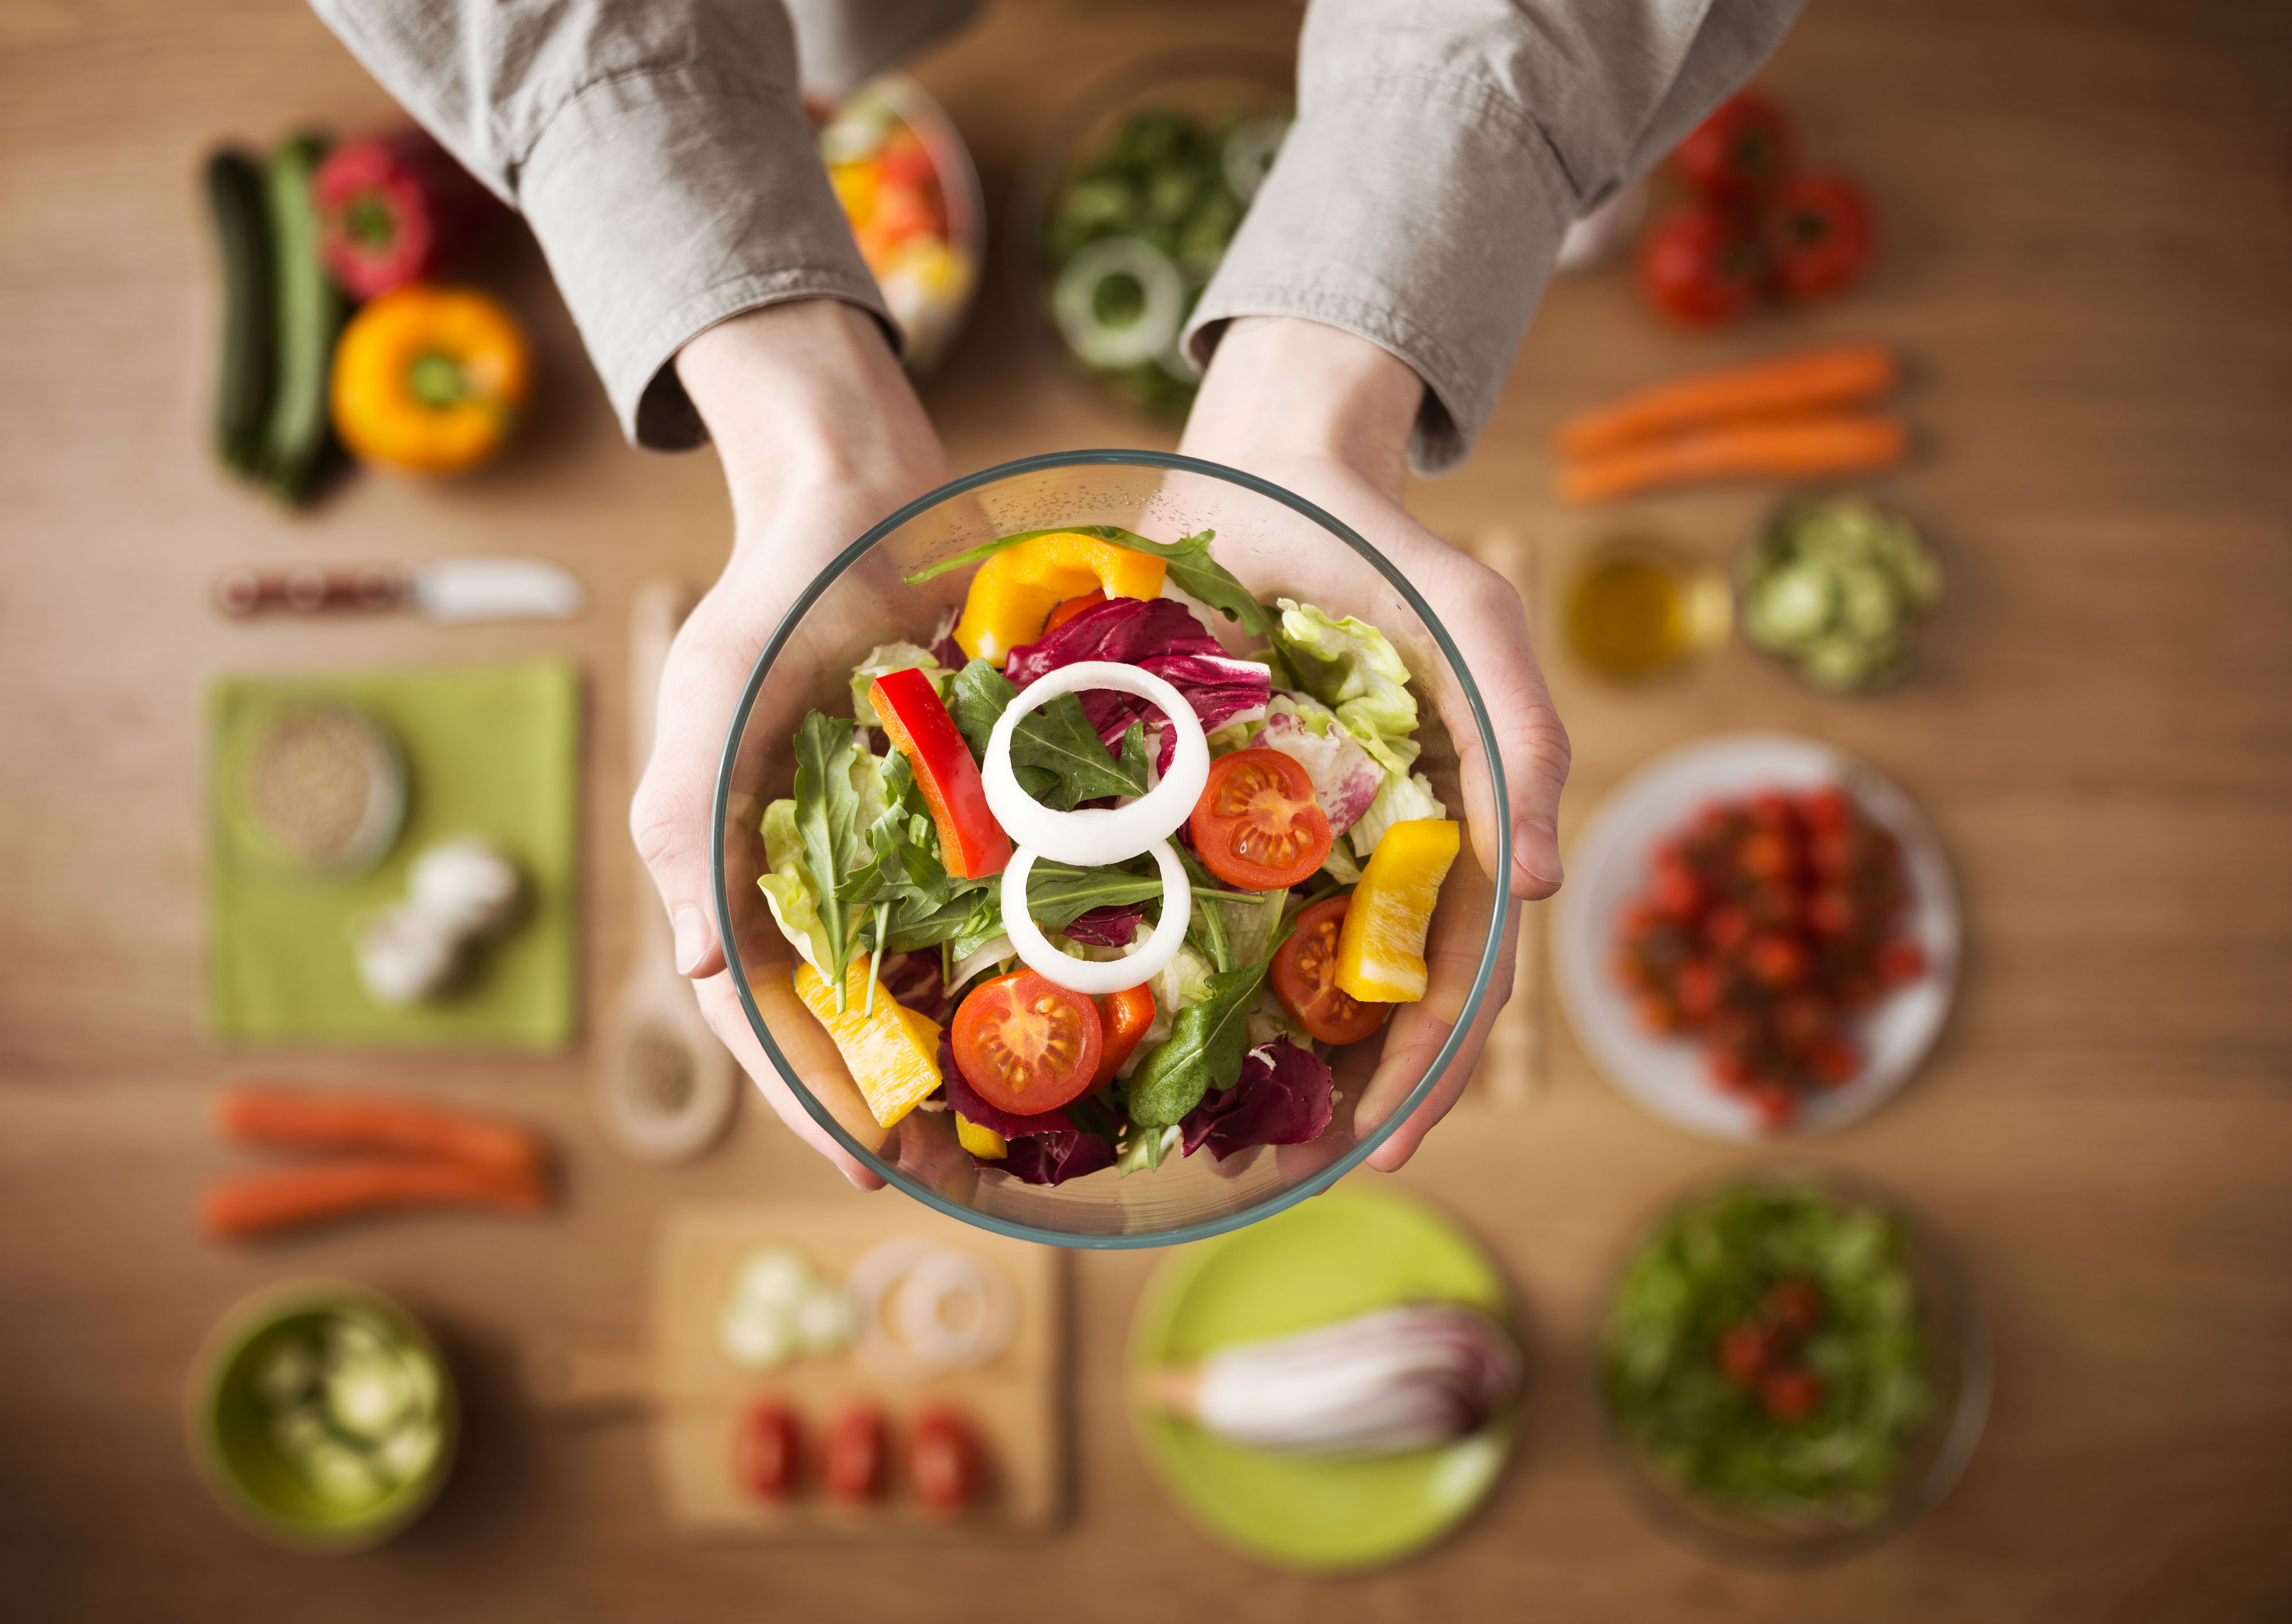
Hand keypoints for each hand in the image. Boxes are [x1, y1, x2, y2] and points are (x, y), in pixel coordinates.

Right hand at [631, 300, 948, 1188]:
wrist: (860, 492)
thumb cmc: (775, 594)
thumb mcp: (712, 698)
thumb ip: (689, 827)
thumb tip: (695, 967)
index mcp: (736, 871)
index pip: (763, 1018)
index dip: (811, 1100)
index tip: (872, 1170)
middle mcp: (817, 876)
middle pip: (852, 1022)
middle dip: (900, 1106)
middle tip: (966, 1178)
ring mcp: (894, 850)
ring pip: (924, 982)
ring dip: (965, 1056)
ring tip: (1023, 1133)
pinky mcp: (964, 814)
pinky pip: (993, 907)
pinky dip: (1020, 963)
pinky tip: (1074, 1012)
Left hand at [1178, 316, 1570, 1170]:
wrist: (1273, 466)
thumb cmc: (1392, 552)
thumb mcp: (1478, 622)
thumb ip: (1524, 737)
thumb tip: (1545, 889)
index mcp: (1435, 834)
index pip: (1450, 977)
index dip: (1427, 1070)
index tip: (1388, 1150)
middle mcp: (1351, 853)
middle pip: (1358, 997)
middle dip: (1343, 1093)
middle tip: (1298, 1174)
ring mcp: (1267, 834)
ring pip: (1264, 967)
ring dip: (1250, 1054)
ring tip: (1206, 1137)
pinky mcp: (1182, 800)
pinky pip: (1169, 894)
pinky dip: (1158, 960)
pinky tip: (1118, 1021)